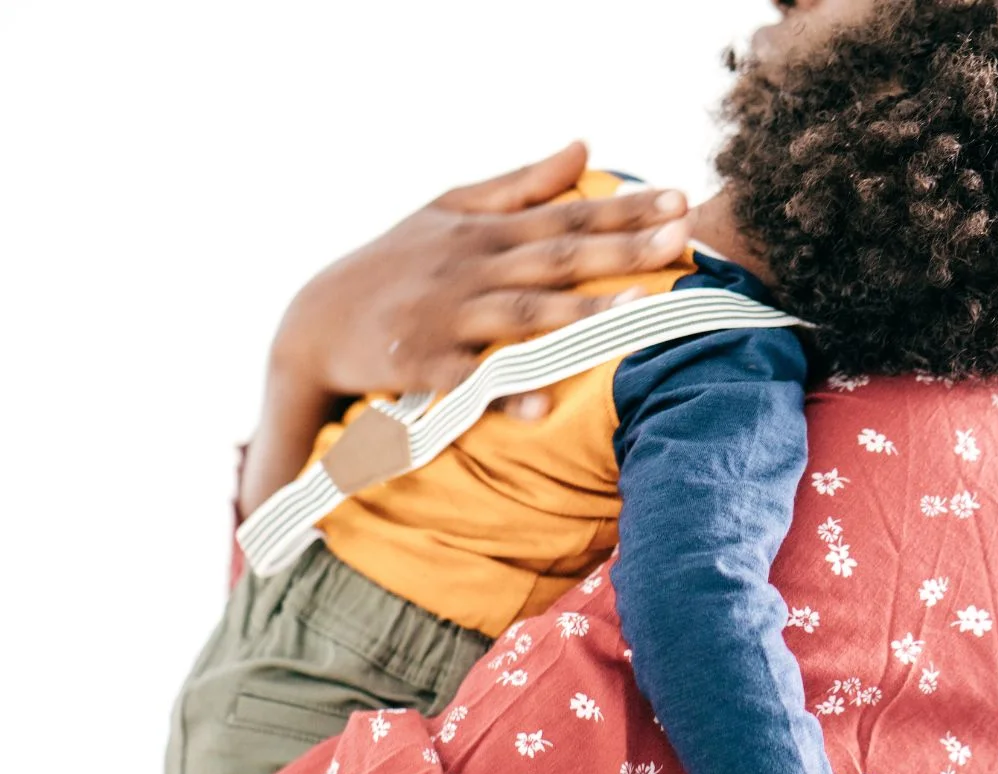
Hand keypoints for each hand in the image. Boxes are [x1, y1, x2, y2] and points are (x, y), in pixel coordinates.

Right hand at [239, 142, 693, 515]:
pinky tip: (542, 402)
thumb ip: (522, 184)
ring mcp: (446, 316)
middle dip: (621, 248)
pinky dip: (503, 391)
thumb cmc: (394, 262)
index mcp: (484, 231)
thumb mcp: (451, 210)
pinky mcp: (422, 363)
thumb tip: (584, 147)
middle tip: (681, 239)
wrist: (317, 321)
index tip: (680, 201)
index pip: (567, 215)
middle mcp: (470, 268)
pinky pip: (470, 379)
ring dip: (576, 311)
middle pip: (556, 256)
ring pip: (520, 312)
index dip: (625, 209)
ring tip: (631, 308)